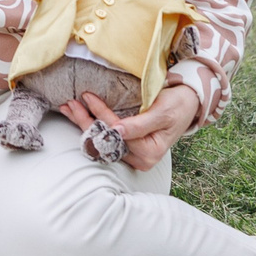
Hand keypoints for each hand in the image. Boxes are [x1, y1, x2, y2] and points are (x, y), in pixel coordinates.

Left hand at [62, 83, 199, 172]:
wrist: (187, 105)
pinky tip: (77, 114)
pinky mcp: (126, 147)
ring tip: (68, 108)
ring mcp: (131, 155)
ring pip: (102, 140)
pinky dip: (91, 125)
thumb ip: (140, 124)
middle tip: (70, 104)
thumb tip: (118, 132)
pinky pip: (105, 137)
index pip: (118, 133)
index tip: (87, 97)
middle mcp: (139, 159)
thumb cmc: (177, 106)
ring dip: (84, 124)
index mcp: (150, 152)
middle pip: (106, 140)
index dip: (102, 115)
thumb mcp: (162, 112)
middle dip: (86, 122)